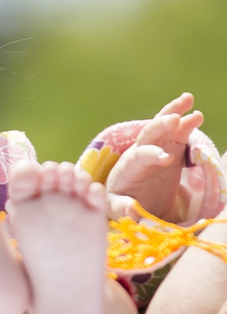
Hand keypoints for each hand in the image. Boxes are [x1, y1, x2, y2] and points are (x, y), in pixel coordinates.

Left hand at [106, 93, 202, 221]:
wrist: (131, 199)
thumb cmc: (122, 203)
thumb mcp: (116, 209)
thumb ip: (123, 209)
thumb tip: (132, 212)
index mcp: (127, 167)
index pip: (139, 156)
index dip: (151, 155)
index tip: (166, 159)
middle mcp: (140, 153)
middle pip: (148, 135)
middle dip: (160, 126)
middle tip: (173, 119)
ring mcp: (156, 149)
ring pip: (163, 128)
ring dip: (173, 113)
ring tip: (187, 100)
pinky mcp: (169, 150)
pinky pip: (177, 134)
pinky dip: (185, 123)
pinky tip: (196, 114)